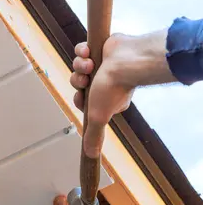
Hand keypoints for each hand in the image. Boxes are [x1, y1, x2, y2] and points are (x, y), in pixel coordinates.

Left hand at [71, 35, 135, 157]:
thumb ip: (94, 135)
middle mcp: (106, 81)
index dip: (79, 97)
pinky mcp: (103, 48)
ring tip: (90, 64)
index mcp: (108, 98)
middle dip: (78, 80)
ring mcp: (104, 64)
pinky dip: (83, 50)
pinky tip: (89, 52)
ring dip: (80, 65)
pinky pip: (83, 50)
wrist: (126, 59)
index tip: (82, 96)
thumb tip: (91, 156)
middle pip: (79, 82)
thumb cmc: (113, 88)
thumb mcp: (98, 117)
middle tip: (86, 79)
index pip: (84, 99)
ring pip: (80, 66)